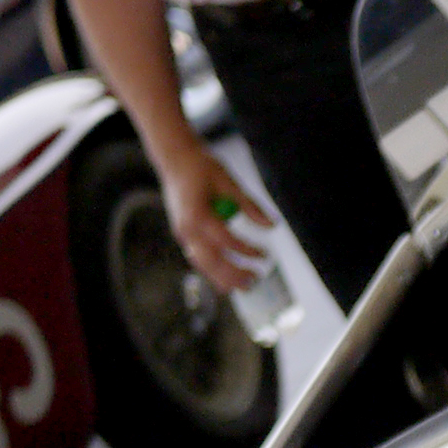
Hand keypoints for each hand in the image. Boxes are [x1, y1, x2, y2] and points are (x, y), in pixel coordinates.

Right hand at [160, 142, 273, 293]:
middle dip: (233, 274)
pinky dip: (212, 269)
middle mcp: (186, 228)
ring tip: (243, 287)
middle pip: (211, 261)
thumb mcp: (229, 182)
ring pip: (202, 264)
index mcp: (197, 214)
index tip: (264, 254)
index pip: (225, 241)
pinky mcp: (183, 235)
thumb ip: (250, 205)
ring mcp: (182, 234)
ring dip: (222, 278)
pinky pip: (198, 258)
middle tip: (255, 280)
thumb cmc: (202, 167)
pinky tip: (226, 279)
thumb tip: (272, 225)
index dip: (246, 250)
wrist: (175, 159)